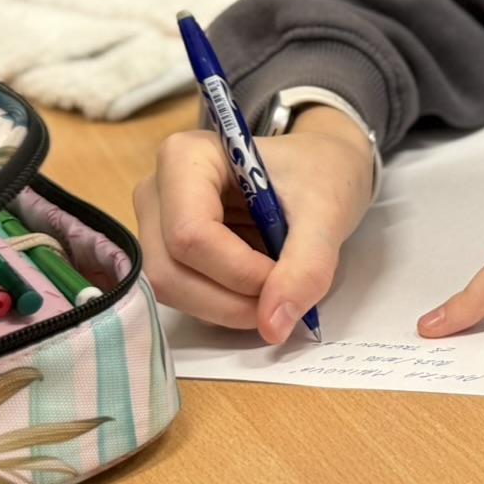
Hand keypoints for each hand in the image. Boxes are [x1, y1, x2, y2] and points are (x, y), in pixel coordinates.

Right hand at [133, 106, 373, 343]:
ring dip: (228, 307)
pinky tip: (258, 284)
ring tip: (276, 287)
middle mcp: (158, 190)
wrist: (323, 169)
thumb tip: (274, 326)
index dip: (238, 271)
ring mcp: (157, 224)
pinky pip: (183, 295)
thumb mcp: (327, 212)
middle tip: (283, 297)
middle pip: (170, 269)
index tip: (285, 276)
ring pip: (171, 290)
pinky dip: (224, 305)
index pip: (190, 234)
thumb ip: (306, 266)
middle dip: (230, 299)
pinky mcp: (168, 252)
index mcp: (186, 157)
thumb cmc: (320, 172)